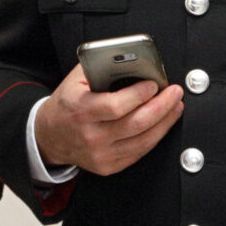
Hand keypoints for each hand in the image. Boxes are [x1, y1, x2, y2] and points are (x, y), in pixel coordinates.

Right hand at [34, 64, 183, 175]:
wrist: (49, 136)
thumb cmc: (67, 104)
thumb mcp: (75, 80)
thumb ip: (100, 67)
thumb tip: (131, 59)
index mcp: (80, 110)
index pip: (115, 106)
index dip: (139, 95)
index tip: (154, 84)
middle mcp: (91, 136)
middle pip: (135, 124)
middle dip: (161, 106)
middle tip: (175, 93)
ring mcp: (100, 154)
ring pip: (143, 141)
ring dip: (165, 122)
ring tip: (175, 106)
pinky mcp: (108, 166)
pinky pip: (139, 152)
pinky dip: (155, 136)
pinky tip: (163, 124)